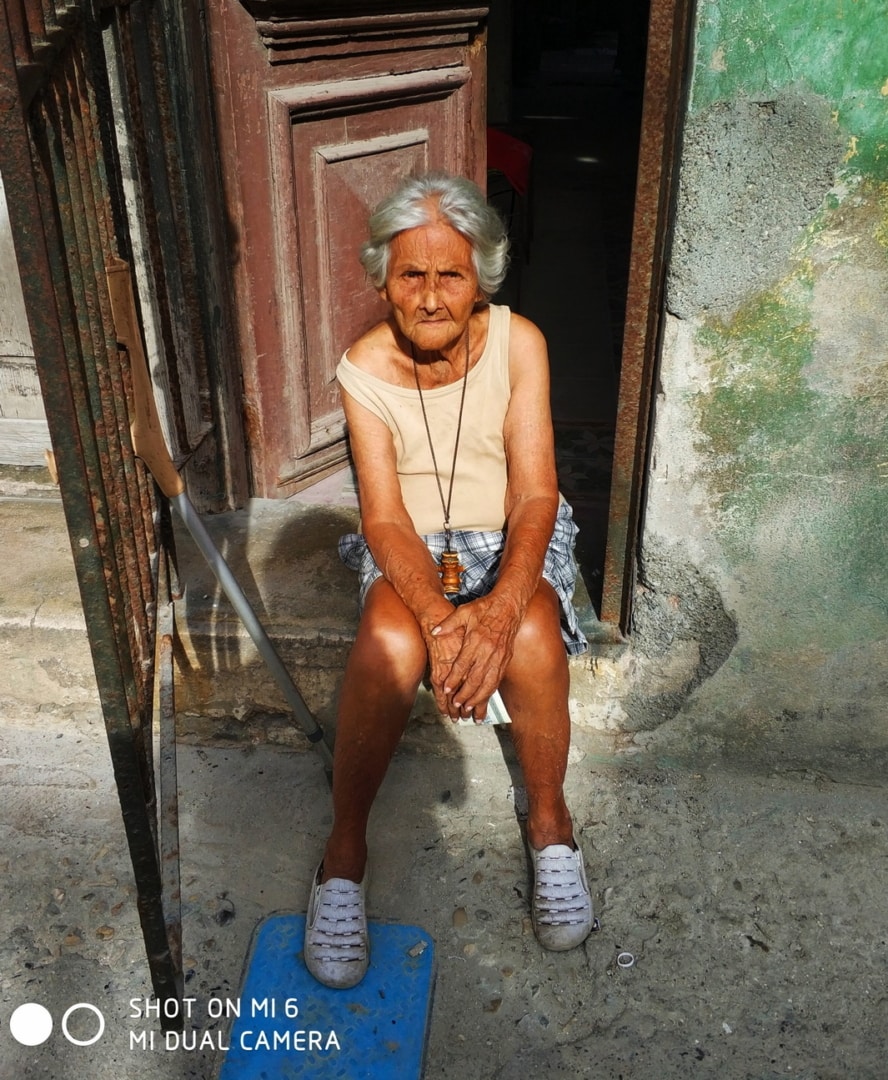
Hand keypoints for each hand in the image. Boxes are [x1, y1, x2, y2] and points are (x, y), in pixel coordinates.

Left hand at [429, 593, 521, 720]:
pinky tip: (484, 699)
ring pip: (488, 683)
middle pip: (475, 678)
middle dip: (465, 694)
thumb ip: (449, 623)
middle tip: (456, 705)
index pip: (463, 664)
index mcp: (476, 640)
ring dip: (478, 698)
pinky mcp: (505, 659)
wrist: (509, 606)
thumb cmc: (485, 608)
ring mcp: (498, 656)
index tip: (446, 689)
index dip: (454, 679)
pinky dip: (490, 692)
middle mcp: (488, 651)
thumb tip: (434, 632)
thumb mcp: (464, 611)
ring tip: (469, 709)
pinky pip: (497, 680)